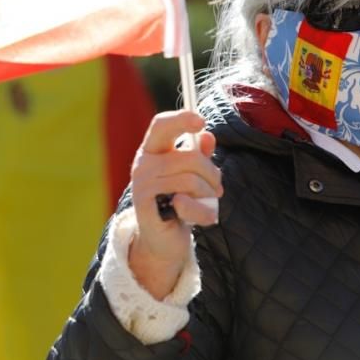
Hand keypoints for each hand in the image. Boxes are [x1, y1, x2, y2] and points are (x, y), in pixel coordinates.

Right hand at [128, 110, 220, 299]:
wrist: (163, 240)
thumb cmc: (178, 201)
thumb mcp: (192, 175)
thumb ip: (200, 155)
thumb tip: (207, 136)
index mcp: (152, 150)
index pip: (161, 124)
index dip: (181, 119)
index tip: (202, 121)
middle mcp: (143, 164)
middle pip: (188, 156)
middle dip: (212, 173)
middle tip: (217, 188)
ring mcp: (142, 185)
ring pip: (191, 180)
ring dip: (208, 194)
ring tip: (208, 204)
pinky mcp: (145, 207)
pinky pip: (185, 202)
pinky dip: (203, 212)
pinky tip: (205, 218)